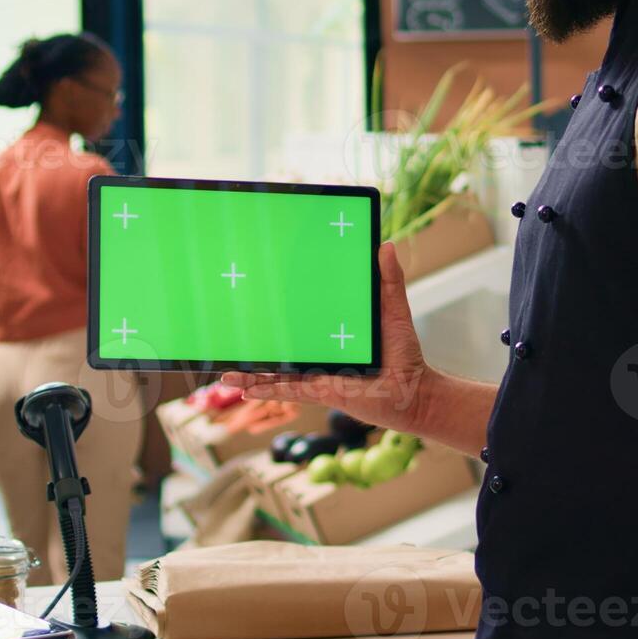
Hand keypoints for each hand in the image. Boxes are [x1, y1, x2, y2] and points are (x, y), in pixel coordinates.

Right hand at [221, 243, 434, 433]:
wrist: (415, 393)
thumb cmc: (405, 354)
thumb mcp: (394, 310)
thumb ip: (388, 280)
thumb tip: (387, 245)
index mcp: (328, 332)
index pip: (299, 320)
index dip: (277, 311)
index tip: (256, 295)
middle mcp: (317, 353)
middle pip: (279, 348)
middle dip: (253, 343)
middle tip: (228, 329)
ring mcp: (316, 374)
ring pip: (274, 372)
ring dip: (249, 370)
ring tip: (222, 371)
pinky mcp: (319, 390)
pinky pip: (286, 390)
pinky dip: (263, 388)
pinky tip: (242, 388)